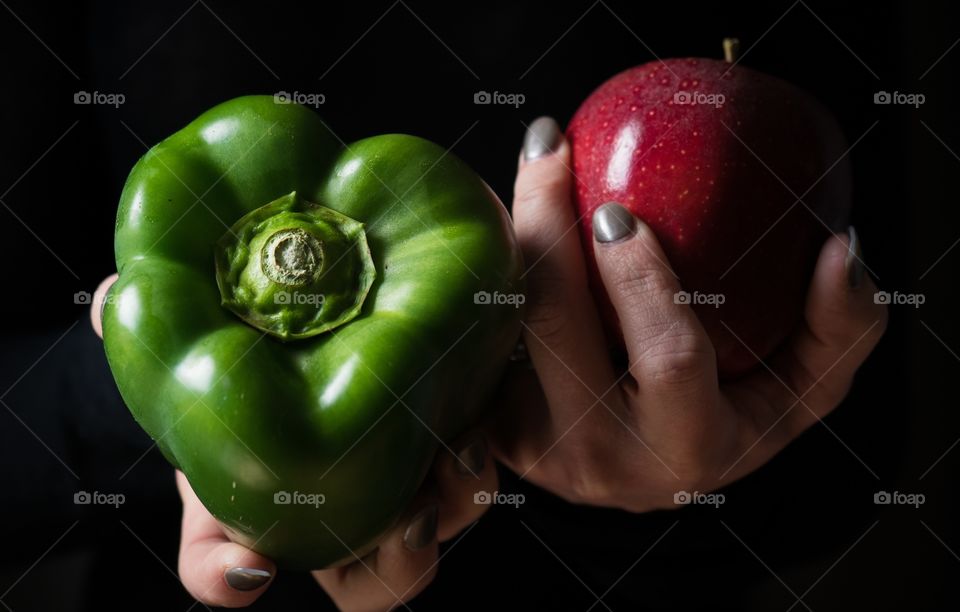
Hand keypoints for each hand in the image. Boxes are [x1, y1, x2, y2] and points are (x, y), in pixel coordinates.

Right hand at [92, 275, 495, 609]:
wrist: (321, 316)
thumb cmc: (247, 346)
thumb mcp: (202, 330)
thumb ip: (153, 319)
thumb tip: (108, 299)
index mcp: (249, 501)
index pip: (221, 565)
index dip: (226, 577)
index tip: (247, 569)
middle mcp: (325, 513)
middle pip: (360, 580)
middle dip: (387, 565)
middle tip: (404, 520)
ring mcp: (389, 487)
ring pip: (424, 543)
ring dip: (447, 510)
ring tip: (457, 454)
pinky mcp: (441, 448)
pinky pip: (468, 486)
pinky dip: (474, 472)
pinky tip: (474, 428)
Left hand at [488, 117, 887, 511]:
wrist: (651, 471)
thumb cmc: (731, 419)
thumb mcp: (803, 390)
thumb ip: (839, 326)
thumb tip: (843, 246)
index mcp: (689, 447)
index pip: (669, 358)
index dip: (642, 280)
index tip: (617, 208)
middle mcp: (604, 461)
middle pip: (557, 329)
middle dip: (545, 227)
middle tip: (548, 150)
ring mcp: (539, 452)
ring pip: (504, 328)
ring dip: (503, 239)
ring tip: (517, 170)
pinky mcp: (498, 434)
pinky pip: (479, 338)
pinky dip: (486, 273)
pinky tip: (497, 219)